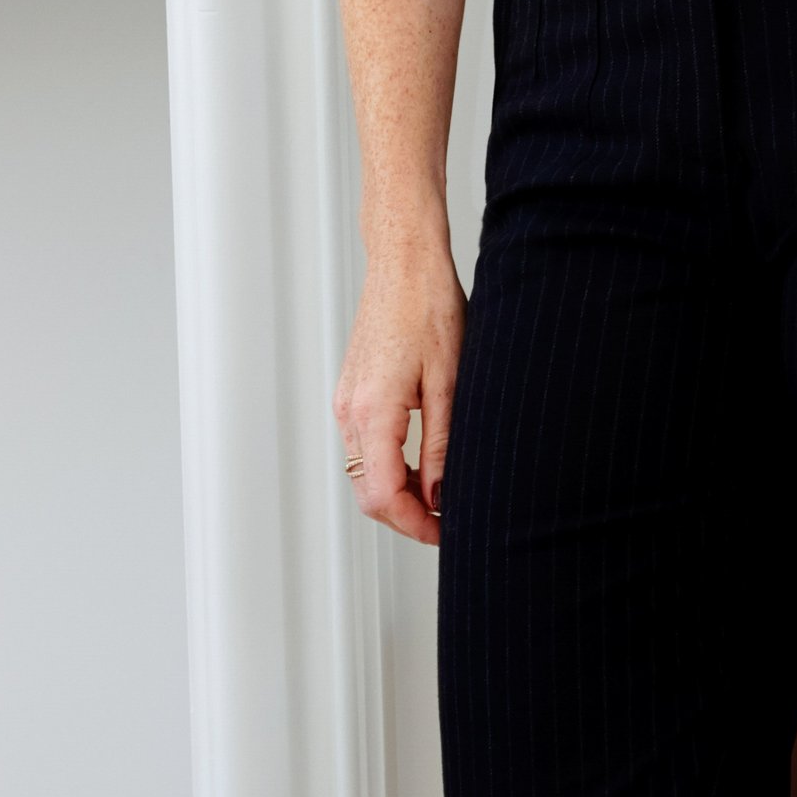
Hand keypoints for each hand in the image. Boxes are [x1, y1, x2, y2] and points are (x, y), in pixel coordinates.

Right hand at [337, 213, 465, 547]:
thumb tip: (442, 497)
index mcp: (372, 412)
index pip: (385, 496)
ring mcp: (347, 403)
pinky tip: (425, 464)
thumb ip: (444, 445)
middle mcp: (350, 412)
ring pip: (365, 474)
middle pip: (369, 494)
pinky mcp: (352, 394)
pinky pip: (366, 448)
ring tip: (444, 494)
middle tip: (449, 521)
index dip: (417, 525)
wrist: (404, 263)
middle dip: (407, 517)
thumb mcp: (449, 382)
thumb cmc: (428, 308)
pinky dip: (392, 468)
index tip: (447, 533)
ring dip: (401, 493)